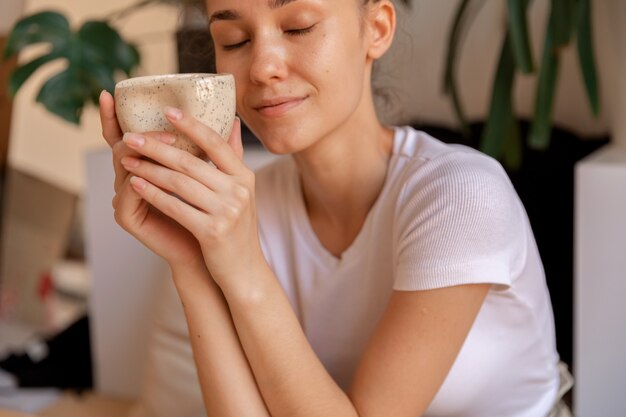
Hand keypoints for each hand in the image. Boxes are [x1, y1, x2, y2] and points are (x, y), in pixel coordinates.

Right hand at [98, 91, 205, 271]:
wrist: (211, 254)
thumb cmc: (212, 215)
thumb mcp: (216, 178)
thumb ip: (220, 151)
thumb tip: (234, 120)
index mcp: (147, 167)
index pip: (125, 135)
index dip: (115, 115)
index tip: (111, 90)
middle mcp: (130, 180)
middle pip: (123, 145)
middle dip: (143, 131)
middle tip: (165, 123)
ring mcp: (126, 198)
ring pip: (126, 164)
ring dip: (148, 151)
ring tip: (169, 141)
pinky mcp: (128, 217)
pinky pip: (131, 192)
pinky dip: (145, 179)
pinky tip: (156, 170)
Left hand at [112, 106, 264, 288]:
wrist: (244, 270)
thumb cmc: (237, 228)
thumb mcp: (242, 190)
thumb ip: (233, 157)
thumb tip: (234, 122)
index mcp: (244, 176)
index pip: (216, 143)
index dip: (191, 125)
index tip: (167, 110)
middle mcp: (238, 191)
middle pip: (190, 162)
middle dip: (156, 147)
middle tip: (130, 136)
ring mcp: (227, 212)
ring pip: (179, 183)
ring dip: (148, 170)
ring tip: (127, 160)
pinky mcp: (212, 232)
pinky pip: (175, 207)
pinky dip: (153, 194)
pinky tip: (136, 184)